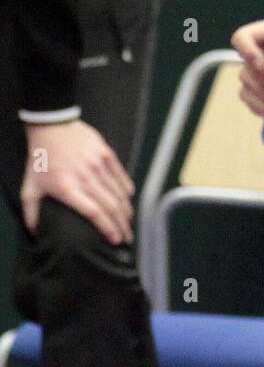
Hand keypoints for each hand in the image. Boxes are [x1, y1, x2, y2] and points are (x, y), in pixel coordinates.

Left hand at [21, 120, 134, 245]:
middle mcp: (86, 178)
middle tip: (127, 238)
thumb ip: (31, 212)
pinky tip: (129, 200)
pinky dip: (126, 190)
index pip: (95, 213)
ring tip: (129, 223)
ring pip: (118, 193)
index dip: (108, 229)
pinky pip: (121, 176)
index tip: (114, 240)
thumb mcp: (30, 186)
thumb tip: (34, 232)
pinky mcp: (106, 154)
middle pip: (111, 207)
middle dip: (122, 226)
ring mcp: (98, 165)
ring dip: (126, 211)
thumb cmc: (40, 158)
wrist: (51, 126)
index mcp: (68, 189)